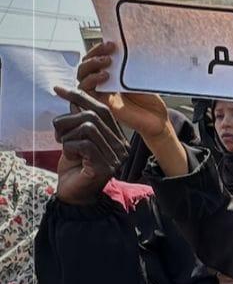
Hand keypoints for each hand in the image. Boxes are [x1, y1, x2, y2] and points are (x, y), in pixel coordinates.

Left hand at [52, 86, 129, 204]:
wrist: (74, 195)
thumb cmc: (75, 167)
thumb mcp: (76, 138)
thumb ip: (79, 120)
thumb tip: (74, 99)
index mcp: (118, 138)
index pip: (102, 109)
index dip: (80, 96)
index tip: (58, 89)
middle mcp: (122, 147)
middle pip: (93, 115)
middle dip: (67, 120)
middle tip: (58, 134)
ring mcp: (116, 157)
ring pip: (87, 127)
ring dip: (68, 135)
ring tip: (65, 147)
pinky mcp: (105, 166)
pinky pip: (84, 144)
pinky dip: (70, 147)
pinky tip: (71, 157)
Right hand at [76, 41, 170, 140]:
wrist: (158, 120)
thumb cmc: (150, 101)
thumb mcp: (139, 77)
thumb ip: (128, 65)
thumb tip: (123, 46)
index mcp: (110, 76)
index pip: (95, 58)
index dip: (99, 49)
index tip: (112, 43)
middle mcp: (102, 84)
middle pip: (85, 65)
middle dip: (95, 53)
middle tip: (110, 49)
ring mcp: (101, 94)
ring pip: (82, 76)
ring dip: (91, 66)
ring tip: (107, 61)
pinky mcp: (101, 104)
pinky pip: (86, 91)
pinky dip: (91, 81)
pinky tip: (105, 76)